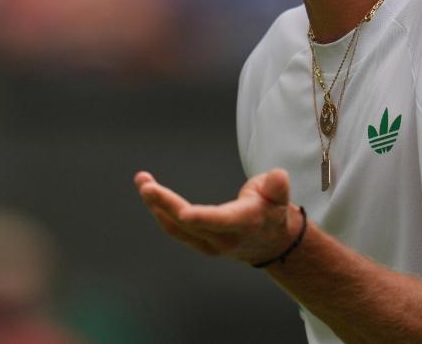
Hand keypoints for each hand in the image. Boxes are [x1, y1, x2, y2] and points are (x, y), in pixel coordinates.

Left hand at [134, 169, 300, 264]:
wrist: (272, 244)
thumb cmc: (273, 211)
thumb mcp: (280, 196)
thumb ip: (276, 187)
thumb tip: (277, 176)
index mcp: (244, 223)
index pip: (219, 221)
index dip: (202, 218)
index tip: (182, 213)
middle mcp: (224, 238)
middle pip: (188, 224)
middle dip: (164, 203)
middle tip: (145, 184)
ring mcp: (209, 244)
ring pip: (175, 227)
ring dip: (156, 205)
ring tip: (142, 180)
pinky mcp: (199, 244)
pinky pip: (174, 230)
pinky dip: (160, 212)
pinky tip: (150, 194)